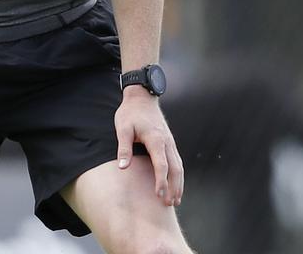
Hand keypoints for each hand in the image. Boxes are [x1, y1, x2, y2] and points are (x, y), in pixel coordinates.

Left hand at [115, 87, 183, 206]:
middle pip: (175, 169)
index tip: (159, 195)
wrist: (142, 98)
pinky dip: (179, 176)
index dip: (161, 181)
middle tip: (169, 204)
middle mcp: (167, 142)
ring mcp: (170, 143)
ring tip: (175, 200)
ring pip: (179, 167)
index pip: (161, 165)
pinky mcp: (170, 143)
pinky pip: (178, 162)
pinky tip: (176, 185)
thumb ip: (124, 148)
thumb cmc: (130, 114)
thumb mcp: (123, 128)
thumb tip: (123, 167)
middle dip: (174, 187)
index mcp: (156, 140)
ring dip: (179, 184)